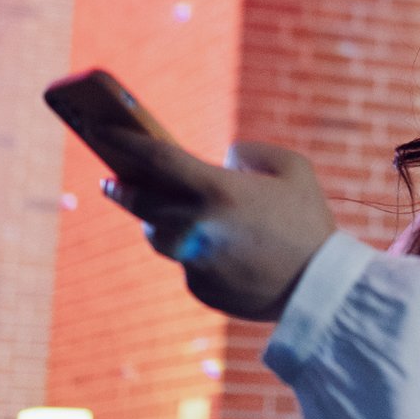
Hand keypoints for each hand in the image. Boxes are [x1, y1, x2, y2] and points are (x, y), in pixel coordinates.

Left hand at [93, 128, 336, 320]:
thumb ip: (249, 153)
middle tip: (111, 179)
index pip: (155, 158)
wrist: (319, 287)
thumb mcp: (292, 168)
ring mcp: (193, 260)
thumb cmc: (309, 221)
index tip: (100, 130)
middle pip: (141, 201)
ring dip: (156, 219)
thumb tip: (223, 160)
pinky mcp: (199, 288)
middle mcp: (195, 225)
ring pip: (157, 234)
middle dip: (121, 187)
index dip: (123, 141)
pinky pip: (185, 261)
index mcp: (217, 190)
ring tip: (161, 209)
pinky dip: (194, 250)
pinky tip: (218, 248)